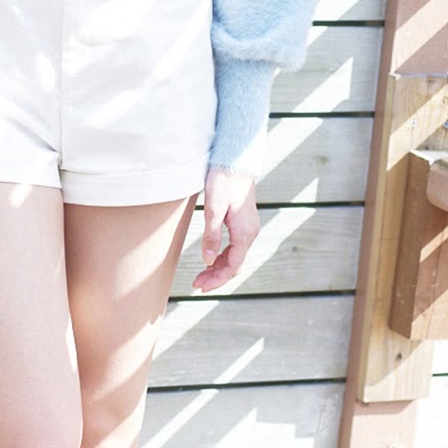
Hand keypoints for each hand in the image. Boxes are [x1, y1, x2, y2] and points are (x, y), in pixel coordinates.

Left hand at [192, 165, 258, 291]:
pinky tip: (211, 259)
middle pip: (235, 265)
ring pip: (235, 256)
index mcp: (245, 233)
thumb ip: (211, 236)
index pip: (233, 266)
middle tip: (197, 284)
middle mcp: (250, 233)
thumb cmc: (223, 181)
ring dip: (219, 268)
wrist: (235, 160)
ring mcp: (248, 228)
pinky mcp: (243, 223)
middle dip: (217, 277)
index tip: (201, 286)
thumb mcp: (213, 208)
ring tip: (201, 275)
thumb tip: (207, 261)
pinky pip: (235, 247)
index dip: (217, 280)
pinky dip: (223, 256)